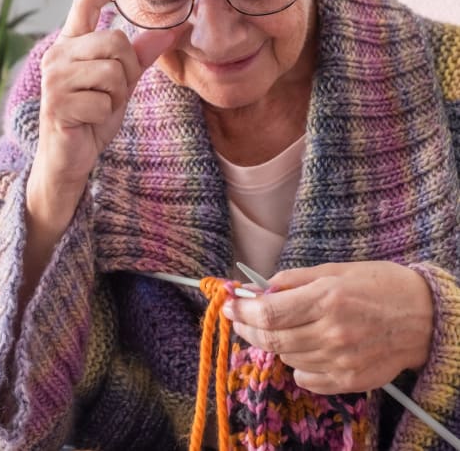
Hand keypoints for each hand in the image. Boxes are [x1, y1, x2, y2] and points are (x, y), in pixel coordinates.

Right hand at [27, 0, 173, 231]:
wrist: (71, 154)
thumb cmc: (93, 112)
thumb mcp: (122, 80)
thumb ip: (141, 53)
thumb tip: (173, 28)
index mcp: (73, 41)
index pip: (86, 1)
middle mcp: (58, 53)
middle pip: (115, 41)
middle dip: (125, 70)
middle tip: (112, 90)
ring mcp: (55, 78)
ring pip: (112, 71)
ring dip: (116, 94)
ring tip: (99, 105)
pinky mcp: (57, 104)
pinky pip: (103, 100)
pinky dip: (105, 114)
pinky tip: (90, 120)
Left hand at [223, 261, 433, 394]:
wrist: (422, 317)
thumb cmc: (378, 284)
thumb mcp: (334, 269)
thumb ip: (293, 280)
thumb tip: (257, 288)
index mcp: (327, 298)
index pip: (268, 312)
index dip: (241, 309)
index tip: (227, 304)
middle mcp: (332, 332)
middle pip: (271, 338)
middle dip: (247, 327)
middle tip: (239, 317)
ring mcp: (340, 361)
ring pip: (285, 357)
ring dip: (274, 341)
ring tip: (281, 327)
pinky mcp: (348, 381)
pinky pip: (305, 377)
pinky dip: (296, 362)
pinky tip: (305, 346)